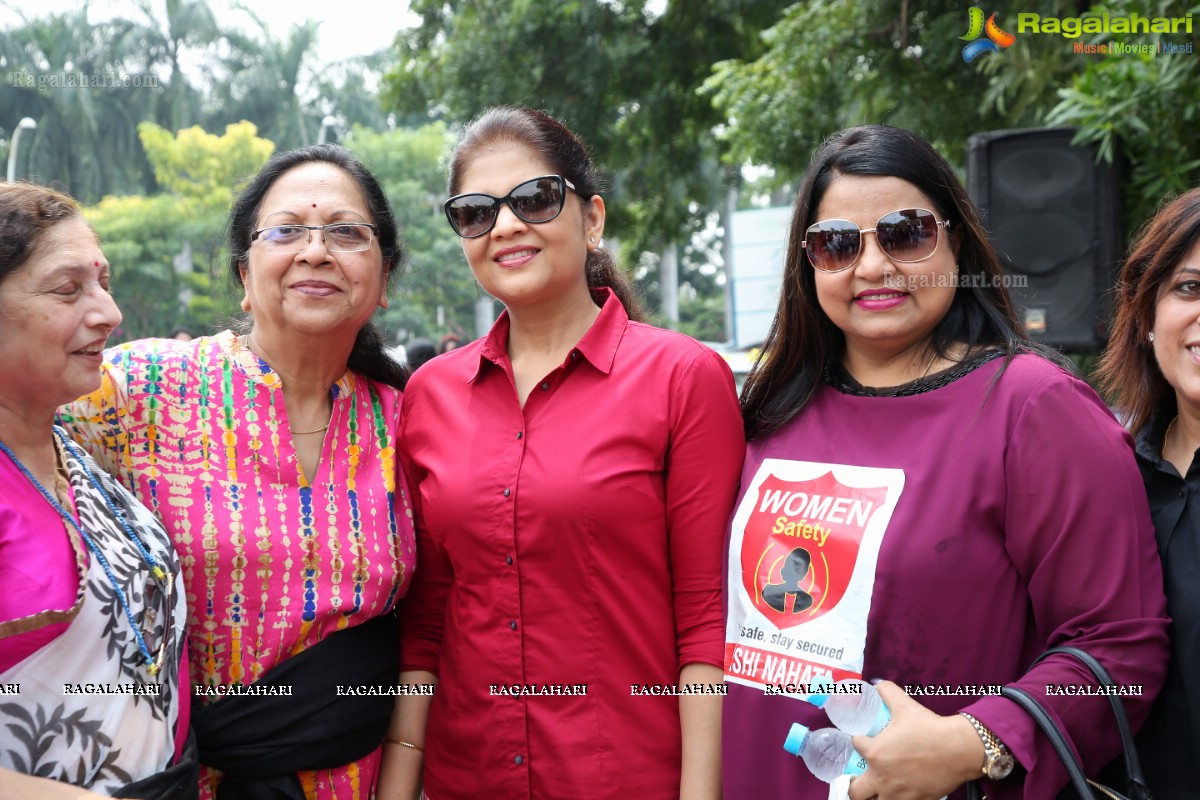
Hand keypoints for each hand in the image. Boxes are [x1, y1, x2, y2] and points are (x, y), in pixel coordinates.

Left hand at [846, 681, 983, 799]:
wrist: (958, 749)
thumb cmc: (929, 728)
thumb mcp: (904, 705)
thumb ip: (888, 692)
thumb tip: (878, 684)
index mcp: (875, 753)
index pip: (855, 746)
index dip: (857, 740)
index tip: (862, 739)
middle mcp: (882, 778)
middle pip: (855, 792)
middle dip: (853, 785)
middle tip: (857, 777)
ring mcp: (898, 794)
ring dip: (872, 796)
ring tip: (875, 788)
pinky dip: (895, 799)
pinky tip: (898, 792)